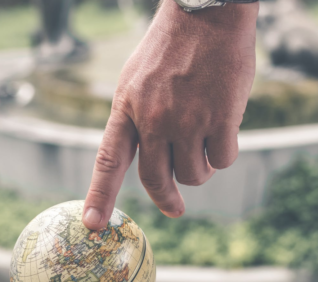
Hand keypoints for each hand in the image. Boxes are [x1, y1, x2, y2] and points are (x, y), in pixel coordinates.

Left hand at [82, 0, 257, 229]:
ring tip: (204, 142)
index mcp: (127, 108)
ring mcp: (187, 120)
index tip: (93, 224)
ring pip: (193, 175)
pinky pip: (222, 159)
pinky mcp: (220, 118)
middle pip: (155, 179)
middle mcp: (153, 119)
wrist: (207, 12)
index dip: (100, 195)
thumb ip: (136, 119)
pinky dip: (224, 152)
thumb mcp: (136, 80)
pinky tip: (224, 128)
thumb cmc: (173, 46)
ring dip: (201, 169)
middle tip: (174, 208)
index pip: (109, 160)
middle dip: (166, 199)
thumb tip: (151, 159)